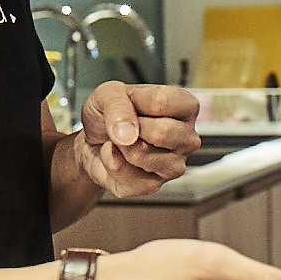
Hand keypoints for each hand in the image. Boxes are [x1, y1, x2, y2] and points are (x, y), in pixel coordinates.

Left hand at [76, 82, 201, 197]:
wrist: (94, 140)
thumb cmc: (110, 114)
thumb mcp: (108, 93)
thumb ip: (118, 106)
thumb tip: (128, 134)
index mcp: (184, 108)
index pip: (163, 102)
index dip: (134, 102)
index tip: (129, 103)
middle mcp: (186, 138)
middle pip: (161, 132)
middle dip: (128, 127)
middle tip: (123, 125)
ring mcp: (174, 165)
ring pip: (140, 154)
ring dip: (118, 146)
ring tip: (121, 141)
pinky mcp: (154, 186)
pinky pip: (126, 176)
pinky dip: (110, 163)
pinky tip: (117, 157)